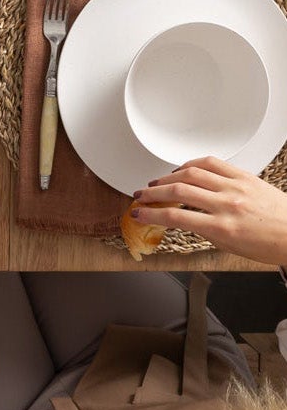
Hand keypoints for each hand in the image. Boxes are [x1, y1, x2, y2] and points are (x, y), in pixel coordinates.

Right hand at [133, 157, 286, 265]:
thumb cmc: (270, 244)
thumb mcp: (232, 246)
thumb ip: (205, 230)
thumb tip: (183, 219)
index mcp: (224, 228)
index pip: (176, 218)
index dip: (151, 214)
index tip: (139, 213)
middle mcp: (227, 204)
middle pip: (178, 192)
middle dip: (153, 193)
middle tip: (141, 196)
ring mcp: (235, 187)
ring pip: (190, 173)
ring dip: (167, 177)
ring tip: (156, 183)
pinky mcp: (243, 176)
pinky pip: (211, 163)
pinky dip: (191, 164)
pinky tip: (182, 169)